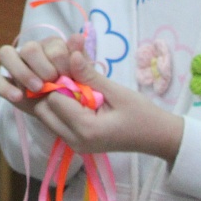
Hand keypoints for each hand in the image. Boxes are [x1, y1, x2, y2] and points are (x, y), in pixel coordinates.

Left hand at [0, 34, 183, 161]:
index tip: (72, 70)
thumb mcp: (117, 91)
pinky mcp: (76, 143)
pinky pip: (55, 122)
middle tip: (71, 78)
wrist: (158, 137)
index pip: (54, 99)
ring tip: (75, 87)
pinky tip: (75, 97)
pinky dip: (60, 108)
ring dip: (53, 99)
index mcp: (86, 130)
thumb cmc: (142, 114)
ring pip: (45, 117)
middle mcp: (75, 141)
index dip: (59, 81)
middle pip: (42, 110)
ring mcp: (74, 145)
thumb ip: (90, 76)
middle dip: (51, 91)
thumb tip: (71, 54)